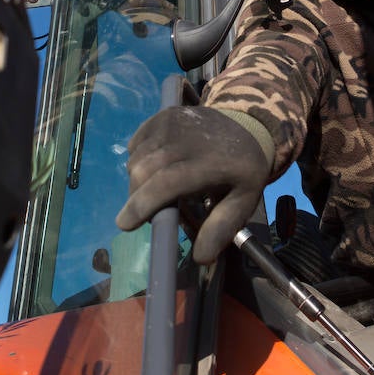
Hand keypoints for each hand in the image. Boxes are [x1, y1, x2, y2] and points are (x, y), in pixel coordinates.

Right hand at [115, 105, 269, 262]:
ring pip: (136, 158)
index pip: (164, 183)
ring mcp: (171, 123)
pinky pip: (136, 144)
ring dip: (138, 180)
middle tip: (148, 211)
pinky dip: (138, 159)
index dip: (142, 205)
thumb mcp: (244, 200)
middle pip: (143, 172)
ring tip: (157, 190)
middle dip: (137, 198)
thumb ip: (222, 227)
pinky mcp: (162, 116)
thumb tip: (201, 258)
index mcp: (207, 162)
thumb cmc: (243, 169)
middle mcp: (184, 138)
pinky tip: (156, 167)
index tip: (125, 225)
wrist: (248, 125)